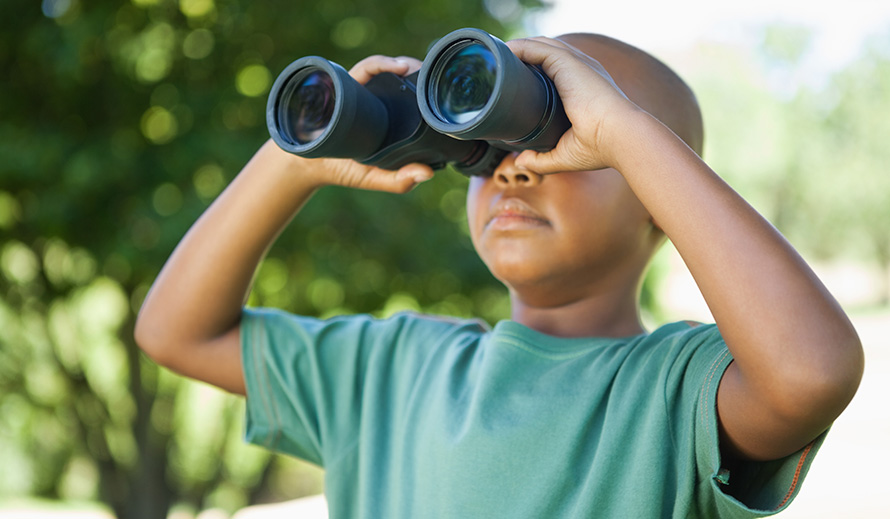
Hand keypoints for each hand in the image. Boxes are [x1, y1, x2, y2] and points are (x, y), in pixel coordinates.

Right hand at [301, 55, 434, 192]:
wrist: (306, 162)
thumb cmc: (343, 169)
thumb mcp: (375, 177)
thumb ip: (399, 180)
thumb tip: (428, 174)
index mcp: (391, 119)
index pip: (415, 101)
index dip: (431, 95)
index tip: (446, 96)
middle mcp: (379, 101)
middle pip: (405, 79)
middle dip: (423, 74)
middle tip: (438, 78)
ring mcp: (363, 90)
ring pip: (390, 68)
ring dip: (408, 64)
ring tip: (422, 70)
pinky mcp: (346, 83)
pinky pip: (367, 68)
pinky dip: (382, 64)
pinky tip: (398, 67)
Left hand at [505, 37, 639, 173]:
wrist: (620, 138)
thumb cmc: (601, 148)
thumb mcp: (565, 155)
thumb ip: (541, 159)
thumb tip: (520, 161)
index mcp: (583, 88)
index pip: (555, 70)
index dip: (535, 71)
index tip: (513, 80)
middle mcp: (581, 72)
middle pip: (547, 53)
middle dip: (524, 56)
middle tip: (499, 68)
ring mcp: (577, 64)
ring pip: (542, 46)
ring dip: (519, 48)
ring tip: (497, 56)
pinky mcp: (570, 63)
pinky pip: (539, 48)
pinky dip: (522, 47)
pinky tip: (506, 51)